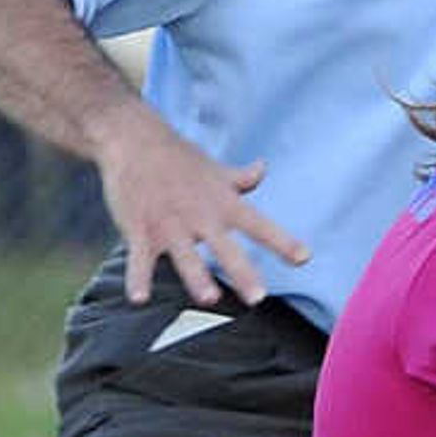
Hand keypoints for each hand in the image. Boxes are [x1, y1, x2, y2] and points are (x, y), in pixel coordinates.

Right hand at [98, 134, 310, 306]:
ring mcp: (169, 224)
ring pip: (185, 256)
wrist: (132, 137)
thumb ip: (240, 178)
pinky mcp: (139, 229)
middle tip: (257, 296)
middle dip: (241, 271)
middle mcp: (200, 216)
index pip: (258, 224)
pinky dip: (138, 278)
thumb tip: (262, 169)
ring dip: (197, 277)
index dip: (282, 241)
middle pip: (225, 247)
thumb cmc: (176, 156)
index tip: (303, 258)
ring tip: (209, 298)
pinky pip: (139, 259)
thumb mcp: (214, 168)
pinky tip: (139, 299)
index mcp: (222, 203)